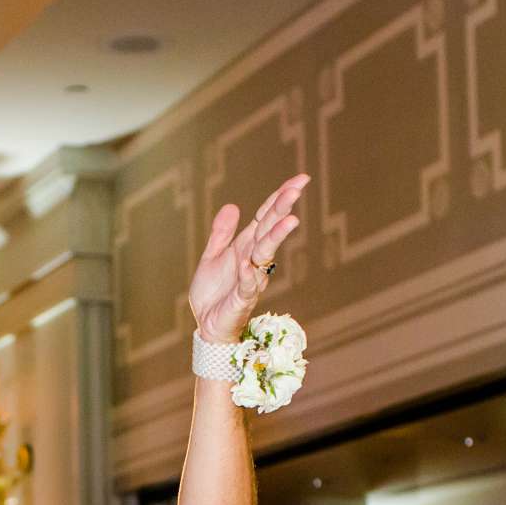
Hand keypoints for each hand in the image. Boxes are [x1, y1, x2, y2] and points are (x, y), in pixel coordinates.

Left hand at [188, 175, 308, 344]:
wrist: (206, 324)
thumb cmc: (214, 292)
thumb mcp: (212, 256)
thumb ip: (221, 233)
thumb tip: (233, 206)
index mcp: (247, 246)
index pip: (266, 217)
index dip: (280, 198)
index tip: (300, 180)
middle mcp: (253, 259)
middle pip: (270, 230)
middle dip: (282, 209)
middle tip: (297, 189)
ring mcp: (250, 279)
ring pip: (265, 255)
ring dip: (276, 236)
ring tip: (289, 220)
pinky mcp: (241, 299)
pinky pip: (246, 285)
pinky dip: (246, 275)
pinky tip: (246, 263)